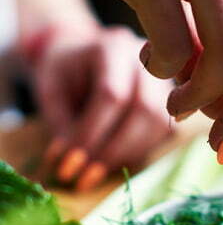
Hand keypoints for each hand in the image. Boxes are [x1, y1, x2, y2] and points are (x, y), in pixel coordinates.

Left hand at [34, 25, 173, 189]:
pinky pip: (163, 132)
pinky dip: (138, 151)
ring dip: (128, 155)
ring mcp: (164, 80)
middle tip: (85, 177)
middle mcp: (147, 62)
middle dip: (113, 149)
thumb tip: (71, 163)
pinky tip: (115, 160)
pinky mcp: (171, 101)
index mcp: (113, 48)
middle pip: (143, 109)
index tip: (69, 164)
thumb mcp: (51, 89)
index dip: (91, 133)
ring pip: (158, 123)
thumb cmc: (65, 71)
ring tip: (97, 173)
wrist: (85, 55)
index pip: (111, 94)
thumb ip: (61, 123)